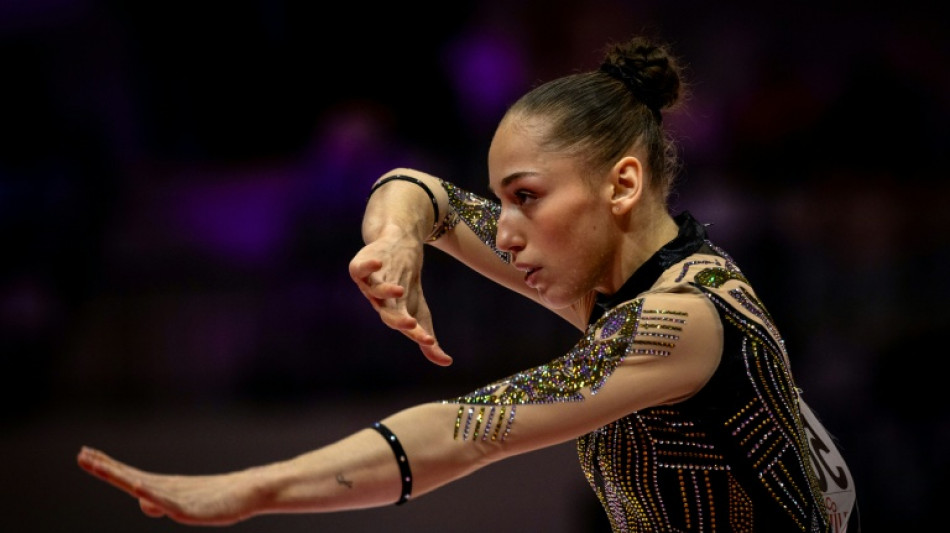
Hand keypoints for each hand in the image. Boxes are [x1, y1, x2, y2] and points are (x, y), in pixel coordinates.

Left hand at [76, 446, 258, 525]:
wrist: (248, 491)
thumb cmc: (215, 497)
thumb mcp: (181, 503)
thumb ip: (160, 502)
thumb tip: (143, 502)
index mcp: (162, 486)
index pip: (127, 474)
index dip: (107, 465)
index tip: (85, 453)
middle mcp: (165, 488)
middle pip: (129, 476)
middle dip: (105, 467)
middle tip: (81, 455)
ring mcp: (176, 497)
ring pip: (143, 486)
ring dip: (121, 477)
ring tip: (101, 469)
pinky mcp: (188, 508)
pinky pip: (166, 501)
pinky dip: (151, 494)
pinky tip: (139, 489)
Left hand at [349, 236, 451, 365]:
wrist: (397, 249)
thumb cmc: (406, 286)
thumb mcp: (419, 311)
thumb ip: (426, 337)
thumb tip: (447, 363)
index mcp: (393, 315)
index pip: (406, 327)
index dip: (416, 335)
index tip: (430, 341)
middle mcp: (379, 302)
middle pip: (387, 314)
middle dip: (398, 320)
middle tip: (412, 324)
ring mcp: (368, 284)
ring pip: (376, 290)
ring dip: (386, 291)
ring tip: (400, 291)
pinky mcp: (360, 267)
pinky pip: (361, 269)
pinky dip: (368, 267)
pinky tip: (378, 264)